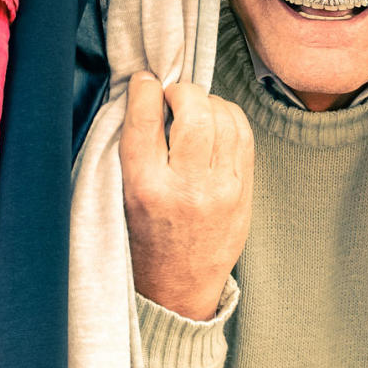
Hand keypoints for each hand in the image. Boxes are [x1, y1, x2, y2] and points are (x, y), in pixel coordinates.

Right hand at [119, 72, 254, 320]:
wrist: (179, 287)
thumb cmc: (145, 237)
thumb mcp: (123, 196)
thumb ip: (134, 147)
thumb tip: (146, 91)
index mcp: (145, 189)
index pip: (144, 123)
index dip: (144, 90)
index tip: (145, 81)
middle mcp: (187, 188)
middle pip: (194, 114)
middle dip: (183, 91)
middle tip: (173, 94)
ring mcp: (222, 190)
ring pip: (225, 119)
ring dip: (208, 101)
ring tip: (194, 107)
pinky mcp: (244, 192)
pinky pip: (244, 135)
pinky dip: (230, 117)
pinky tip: (216, 120)